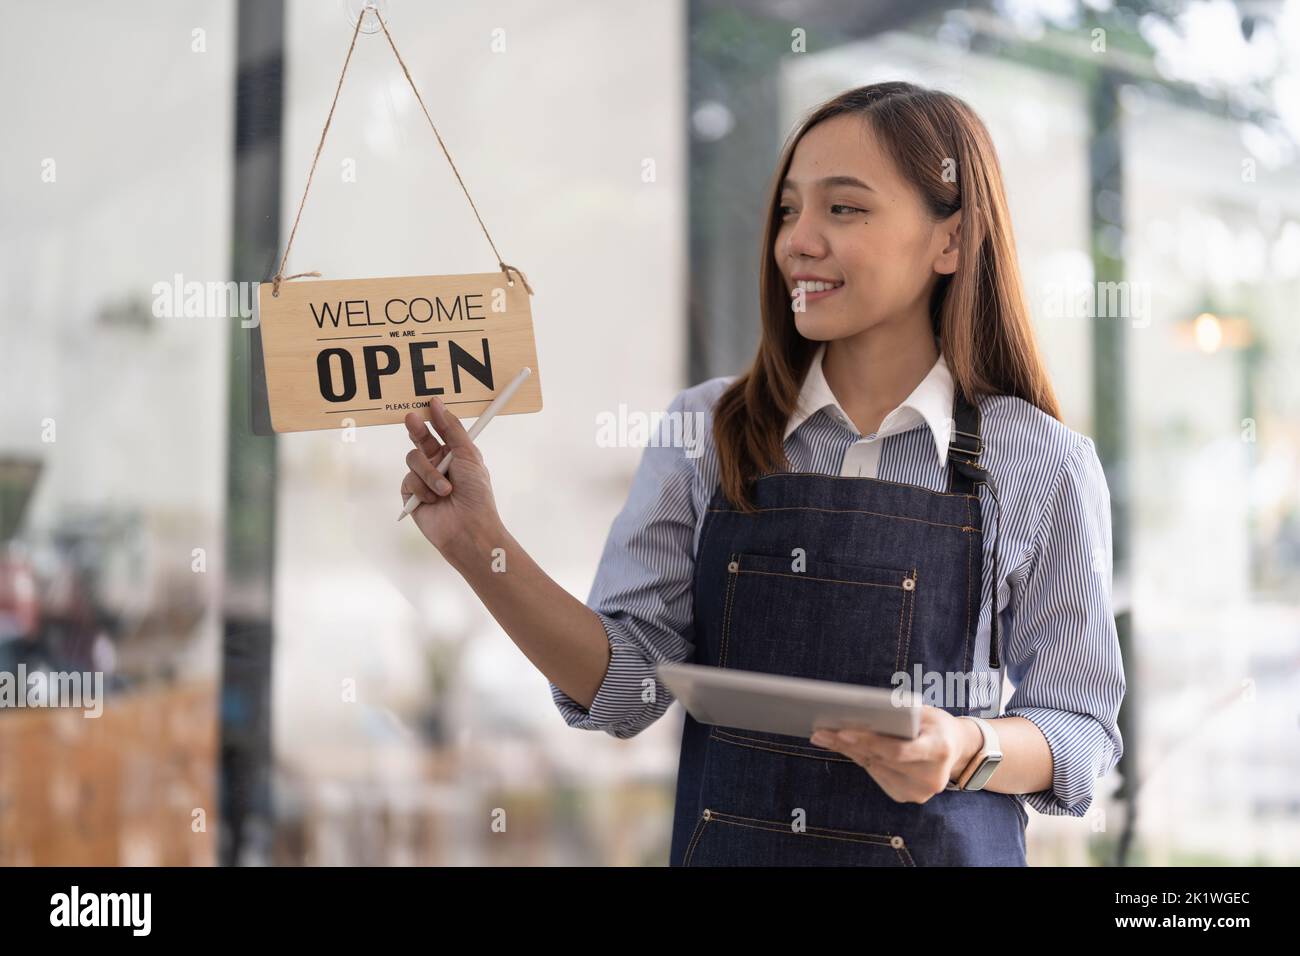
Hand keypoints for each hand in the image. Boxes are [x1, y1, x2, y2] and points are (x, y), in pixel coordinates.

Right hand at [399, 397, 502, 562]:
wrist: (468, 528)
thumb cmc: (476, 494)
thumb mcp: (468, 455)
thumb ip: (451, 430)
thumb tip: (438, 405)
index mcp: (454, 455)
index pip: (439, 431)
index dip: (433, 418)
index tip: (429, 404)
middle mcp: (438, 465)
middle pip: (420, 440)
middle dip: (416, 429)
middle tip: (412, 419)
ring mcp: (424, 480)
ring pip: (413, 459)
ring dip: (429, 474)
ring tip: (445, 490)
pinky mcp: (412, 496)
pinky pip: (408, 481)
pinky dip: (422, 489)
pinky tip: (433, 501)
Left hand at [809, 706, 979, 803]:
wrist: (956, 749)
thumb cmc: (935, 724)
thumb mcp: (923, 712)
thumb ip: (897, 715)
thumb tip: (856, 712)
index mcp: (939, 750)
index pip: (898, 750)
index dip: (869, 742)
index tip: (841, 731)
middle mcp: (931, 777)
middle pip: (880, 759)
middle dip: (848, 743)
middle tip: (820, 730)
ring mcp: (919, 792)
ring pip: (873, 767)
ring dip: (847, 750)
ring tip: (823, 735)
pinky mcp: (906, 796)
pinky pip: (876, 774)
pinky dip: (860, 759)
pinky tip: (841, 745)